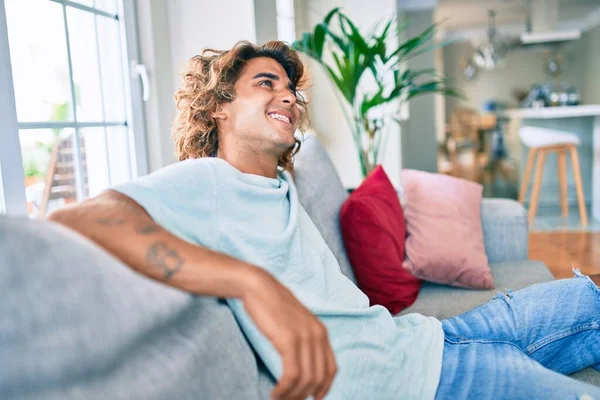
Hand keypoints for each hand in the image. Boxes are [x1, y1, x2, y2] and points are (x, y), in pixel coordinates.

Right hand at [241, 268, 336, 399]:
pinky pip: (292, 375)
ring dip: (292, 395)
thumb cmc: (273, 306)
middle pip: (318, 378)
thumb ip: (304, 340)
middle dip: (304, 395)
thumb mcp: (296, 323)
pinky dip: (284, 389)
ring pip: (305, 380)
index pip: (331, 369)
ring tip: (279, 399)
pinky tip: (275, 392)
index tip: (314, 398)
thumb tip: (303, 363)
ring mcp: (304, 337)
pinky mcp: (289, 340)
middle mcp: (317, 335)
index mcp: (321, 331)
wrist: (259, 287)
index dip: (324, 388)